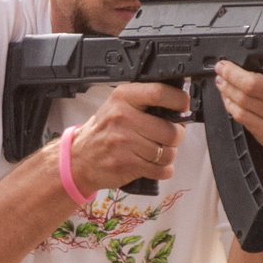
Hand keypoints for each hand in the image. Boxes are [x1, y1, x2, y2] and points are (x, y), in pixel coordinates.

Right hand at [69, 81, 187, 192]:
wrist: (79, 158)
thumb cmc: (104, 132)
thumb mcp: (118, 106)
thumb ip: (145, 103)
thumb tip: (179, 110)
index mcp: (123, 98)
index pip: (158, 92)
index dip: (178, 100)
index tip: (183, 106)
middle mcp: (122, 117)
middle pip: (170, 130)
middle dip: (177, 136)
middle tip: (169, 137)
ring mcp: (123, 142)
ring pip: (167, 152)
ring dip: (168, 155)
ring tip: (158, 152)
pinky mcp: (126, 164)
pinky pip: (160, 170)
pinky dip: (163, 170)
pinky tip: (155, 165)